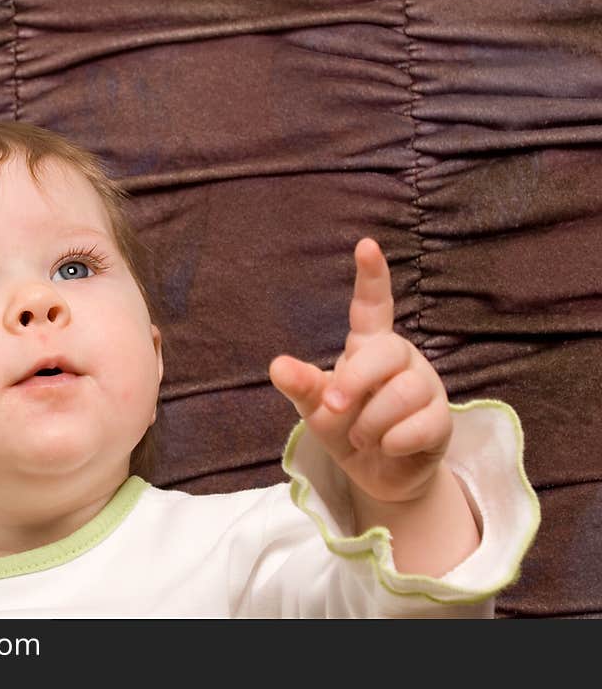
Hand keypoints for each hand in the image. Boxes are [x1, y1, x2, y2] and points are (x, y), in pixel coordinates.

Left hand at [270, 238, 452, 506]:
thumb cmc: (345, 427)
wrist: (376, 475)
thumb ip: (302, 385)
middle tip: (333, 407)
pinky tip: (387, 447)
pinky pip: (420, 426)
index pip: (372, 305)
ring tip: (362, 436)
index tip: (366, 245)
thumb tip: (278, 366)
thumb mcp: (315, 407)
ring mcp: (426, 387)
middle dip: (354, 382)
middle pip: (385, 352)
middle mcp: (401, 359)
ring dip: (370, 424)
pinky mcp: (442, 420)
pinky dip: (391, 443)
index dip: (371, 276)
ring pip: (403, 392)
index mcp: (369, 346)